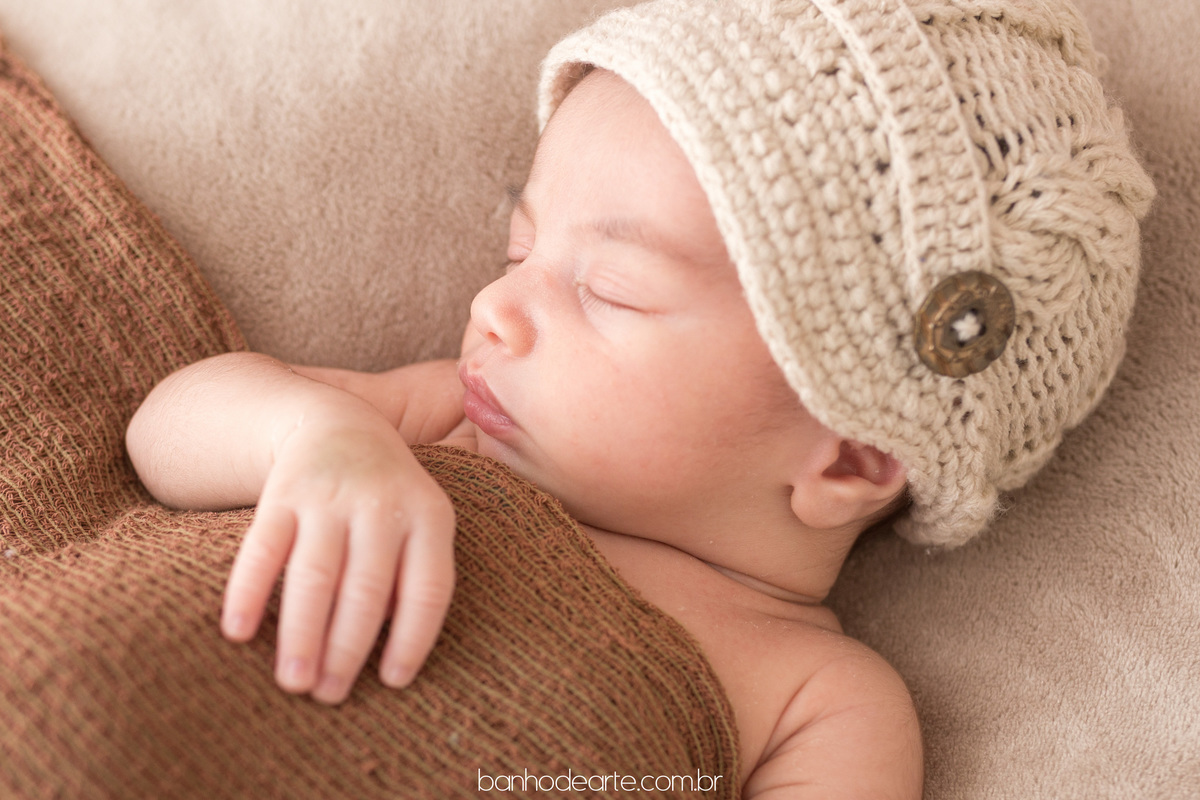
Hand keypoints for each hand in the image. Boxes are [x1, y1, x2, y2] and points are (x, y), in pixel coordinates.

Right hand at [219, 414, 454, 704]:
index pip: (428, 587)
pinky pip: (263, 547)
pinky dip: (248, 590)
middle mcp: (381, 504)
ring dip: (302, 633)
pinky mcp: (283, 492)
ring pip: (315, 574)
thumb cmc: (388, 496)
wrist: (337, 422)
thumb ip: (417, 577)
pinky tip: (238, 632)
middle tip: (330, 696)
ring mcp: (330, 496)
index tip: (392, 682)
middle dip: (347, 648)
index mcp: (429, 516)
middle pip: (366, 588)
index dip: (412, 638)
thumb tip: (394, 661)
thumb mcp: (421, 522)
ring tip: (293, 683)